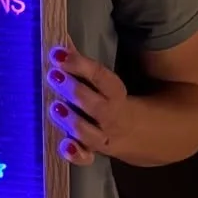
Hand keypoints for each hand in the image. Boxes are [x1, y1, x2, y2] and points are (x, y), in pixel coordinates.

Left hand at [46, 42, 129, 165]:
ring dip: (73, 122)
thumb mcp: (104, 82)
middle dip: (75, 91)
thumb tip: (60, 39)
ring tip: (55, 108)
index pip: (101, 78)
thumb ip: (82, 65)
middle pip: (97, 106)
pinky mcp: (95, 153)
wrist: (143, 132)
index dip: (80, 65)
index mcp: (116, 94)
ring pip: (91, 134)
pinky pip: (87, 158)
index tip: (57, 53)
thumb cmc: (111, 98)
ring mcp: (104, 137)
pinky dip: (76, 154)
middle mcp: (111, 117)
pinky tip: (65, 146)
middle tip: (53, 76)